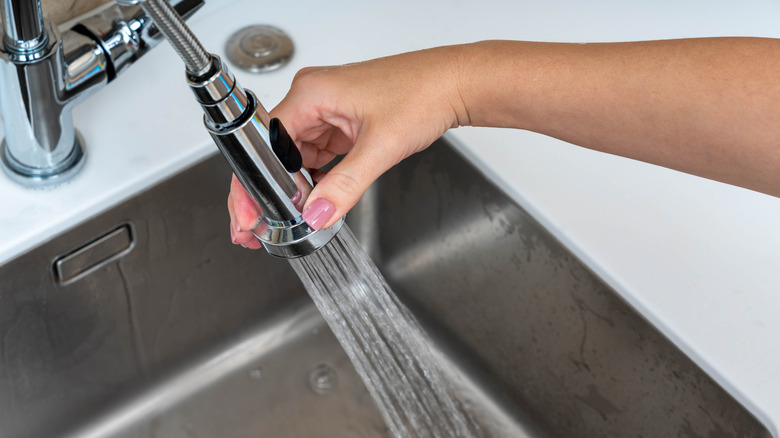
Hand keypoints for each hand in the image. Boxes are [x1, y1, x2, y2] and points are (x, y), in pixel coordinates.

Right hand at [227, 45, 468, 246]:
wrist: (454, 85)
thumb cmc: (422, 93)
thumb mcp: (380, 147)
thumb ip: (345, 186)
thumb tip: (318, 214)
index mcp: (311, 92)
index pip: (264, 143)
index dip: (253, 183)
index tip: (251, 214)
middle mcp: (313, 98)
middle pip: (274, 153)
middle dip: (270, 191)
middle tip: (262, 226)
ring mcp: (327, 110)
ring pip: (295, 157)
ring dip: (295, 187)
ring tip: (292, 216)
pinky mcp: (341, 122)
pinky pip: (316, 155)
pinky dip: (315, 178)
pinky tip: (317, 198)